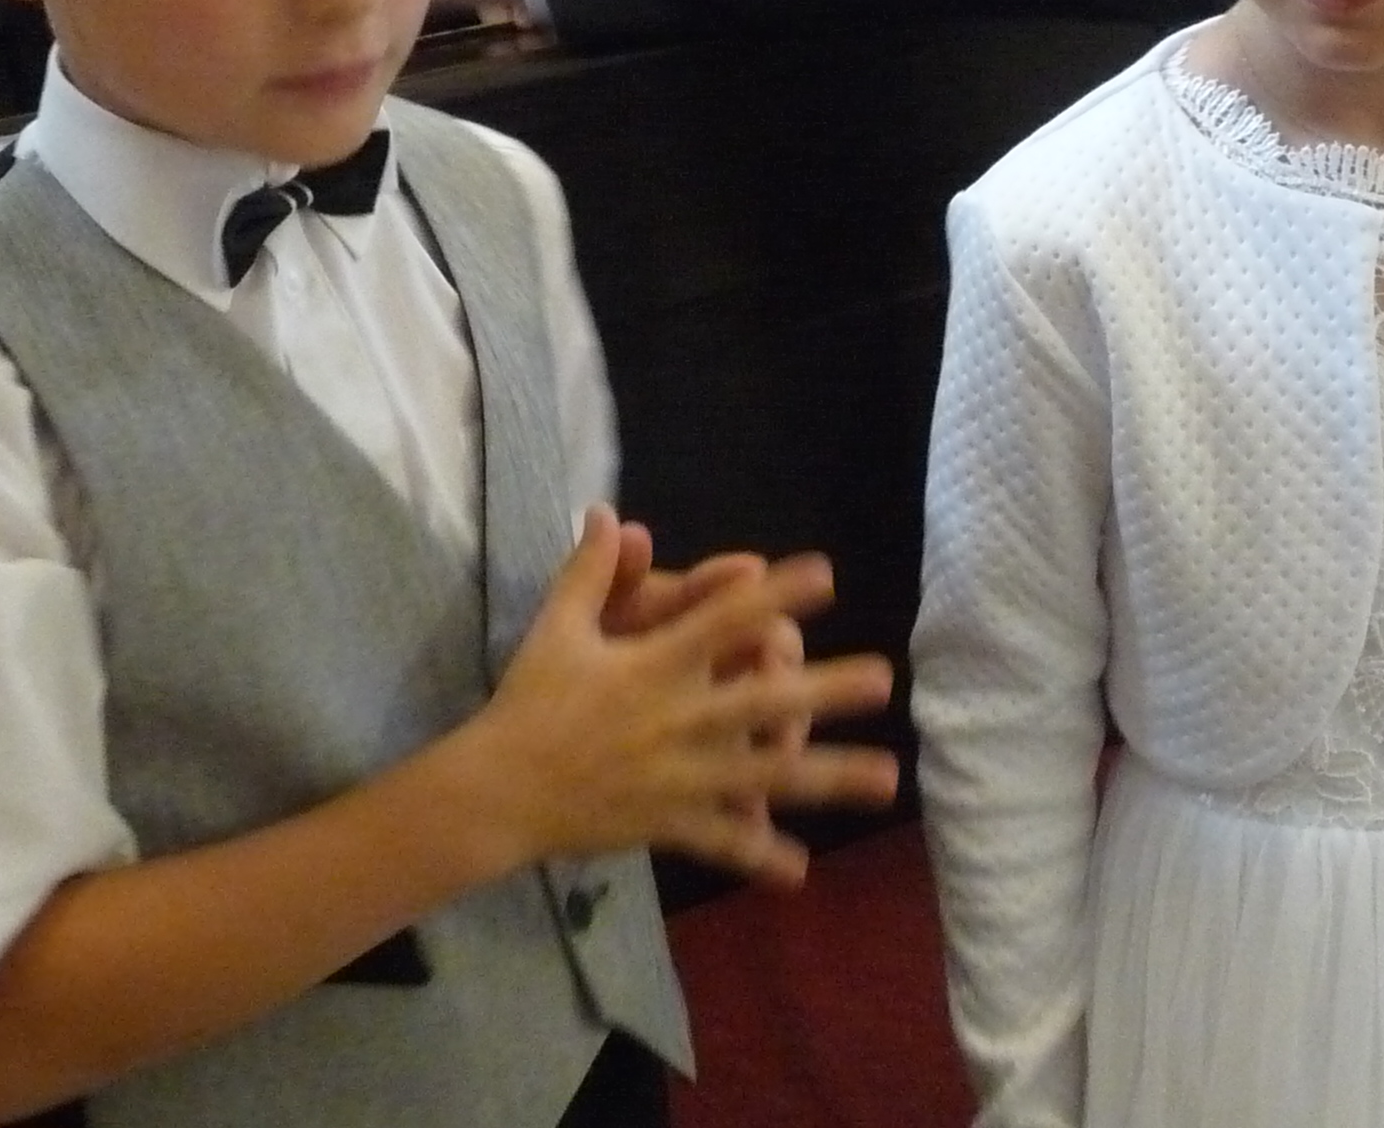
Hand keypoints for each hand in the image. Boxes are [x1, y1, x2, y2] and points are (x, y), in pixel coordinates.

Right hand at [472, 508, 898, 885]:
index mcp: (654, 666)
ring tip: (885, 779)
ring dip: (829, 777)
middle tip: (884, 680)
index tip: (825, 576)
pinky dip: (759, 855)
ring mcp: (678, 777)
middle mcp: (678, 719)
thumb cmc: (529, 703)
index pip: (723, 620)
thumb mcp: (557, 630)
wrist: (497, 790)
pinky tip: (800, 870)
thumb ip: (590, 572)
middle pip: (764, 702)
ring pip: (766, 778)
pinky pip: (721, 842)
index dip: (775, 594)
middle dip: (826, 689)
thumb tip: (609, 513)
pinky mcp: (667, 823)